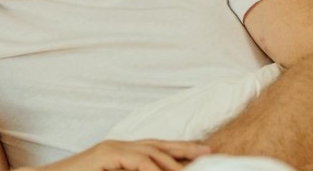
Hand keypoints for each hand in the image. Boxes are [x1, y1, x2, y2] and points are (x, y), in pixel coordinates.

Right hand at [30, 139, 209, 170]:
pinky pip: (136, 161)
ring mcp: (111, 147)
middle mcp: (118, 145)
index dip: (179, 148)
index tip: (202, 152)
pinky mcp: (105, 155)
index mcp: (120, 151)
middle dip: (184, 149)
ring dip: (172, 161)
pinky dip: (152, 168)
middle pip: (157, 144)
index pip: (155, 147)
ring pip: (150, 151)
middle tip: (208, 153)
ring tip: (191, 169)